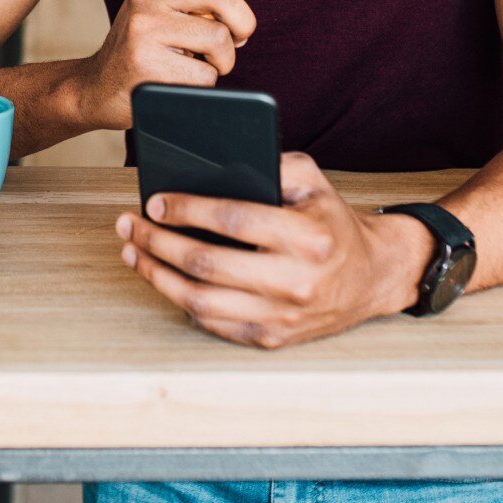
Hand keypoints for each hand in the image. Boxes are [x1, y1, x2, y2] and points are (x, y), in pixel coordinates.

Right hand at [69, 0, 257, 131]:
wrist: (101, 87)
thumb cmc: (147, 44)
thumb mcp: (170, 5)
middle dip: (244, 21)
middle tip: (238, 37)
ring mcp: (143, 30)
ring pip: (218, 37)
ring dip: (225, 58)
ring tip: (206, 62)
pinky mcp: (147, 65)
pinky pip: (205, 73)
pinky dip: (205, 81)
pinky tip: (184, 79)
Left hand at [115, 153, 437, 348]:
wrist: (373, 277)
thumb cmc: (333, 221)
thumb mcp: (314, 180)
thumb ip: (271, 163)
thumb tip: (211, 164)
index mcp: (307, 237)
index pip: (233, 220)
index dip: (187, 210)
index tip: (154, 201)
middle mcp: (295, 282)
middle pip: (206, 263)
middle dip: (156, 242)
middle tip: (129, 224)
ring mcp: (282, 317)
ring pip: (200, 301)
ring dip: (156, 275)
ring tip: (132, 251)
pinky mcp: (272, 339)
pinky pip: (213, 323)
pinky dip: (180, 300)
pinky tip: (162, 278)